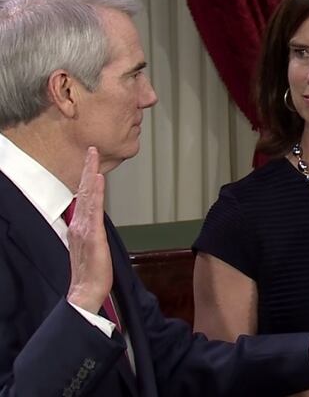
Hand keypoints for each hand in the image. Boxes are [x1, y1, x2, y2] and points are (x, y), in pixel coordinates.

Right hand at [66, 147, 111, 313]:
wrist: (87, 290)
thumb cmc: (92, 271)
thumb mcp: (92, 246)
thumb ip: (91, 231)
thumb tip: (94, 220)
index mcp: (81, 226)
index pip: (84, 197)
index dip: (87, 178)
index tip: (90, 161)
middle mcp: (80, 224)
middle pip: (84, 192)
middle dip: (87, 169)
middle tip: (91, 150)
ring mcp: (85, 229)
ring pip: (88, 197)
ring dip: (90, 176)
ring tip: (93, 158)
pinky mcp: (93, 236)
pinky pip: (95, 211)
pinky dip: (95, 194)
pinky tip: (97, 181)